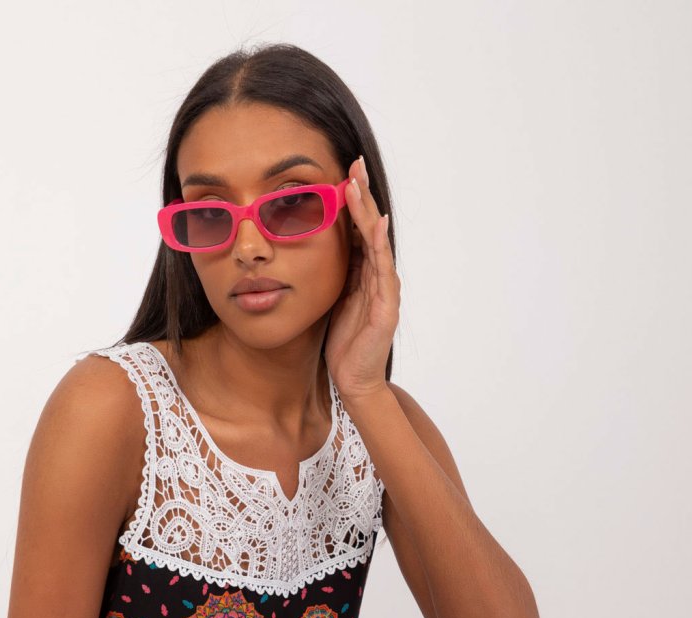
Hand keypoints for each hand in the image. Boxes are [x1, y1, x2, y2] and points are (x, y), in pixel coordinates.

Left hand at [324, 154, 400, 401]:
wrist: (355, 381)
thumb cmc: (343, 344)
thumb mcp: (329, 301)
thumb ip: (327, 276)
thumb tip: (304, 250)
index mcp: (361, 274)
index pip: (356, 229)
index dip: (351, 201)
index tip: (341, 172)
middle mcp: (376, 276)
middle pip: (369, 227)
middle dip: (362, 195)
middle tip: (354, 163)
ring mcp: (384, 291)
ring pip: (376, 242)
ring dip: (368, 212)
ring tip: (359, 184)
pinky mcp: (386, 309)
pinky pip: (383, 272)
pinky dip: (379, 246)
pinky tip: (376, 225)